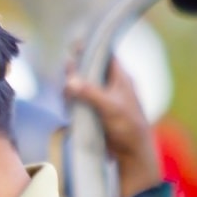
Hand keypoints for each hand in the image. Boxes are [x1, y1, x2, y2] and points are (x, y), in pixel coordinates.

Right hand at [64, 57, 162, 196]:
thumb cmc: (127, 127)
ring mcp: (103, 99)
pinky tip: (67, 103)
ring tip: (64, 91)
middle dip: (78, 69)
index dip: (93, 48)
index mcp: (121, 79)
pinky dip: (72, 100)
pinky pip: (80, 100)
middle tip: (66, 68)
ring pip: (83, 85)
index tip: (77, 43)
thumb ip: (90, 93)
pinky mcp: (95, 112)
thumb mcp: (110, 107)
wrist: (131, 153)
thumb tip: (69, 81)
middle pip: (91, 69)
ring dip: (72, 86)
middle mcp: (112, 86)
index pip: (106, 56)